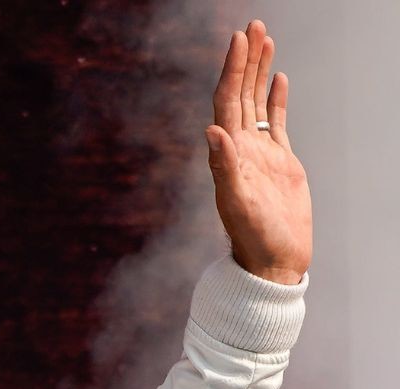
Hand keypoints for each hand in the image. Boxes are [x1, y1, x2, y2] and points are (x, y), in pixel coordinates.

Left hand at [206, 19, 312, 284]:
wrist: (272, 260)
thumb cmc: (253, 237)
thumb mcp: (237, 202)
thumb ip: (224, 167)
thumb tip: (212, 131)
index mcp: (228, 152)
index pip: (227, 101)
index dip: (232, 70)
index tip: (237, 40)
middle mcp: (240, 147)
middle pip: (241, 93)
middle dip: (246, 60)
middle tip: (251, 24)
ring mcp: (260, 152)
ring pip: (258, 102)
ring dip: (260, 71)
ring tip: (264, 39)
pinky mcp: (279, 161)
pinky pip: (275, 122)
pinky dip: (276, 99)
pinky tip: (278, 78)